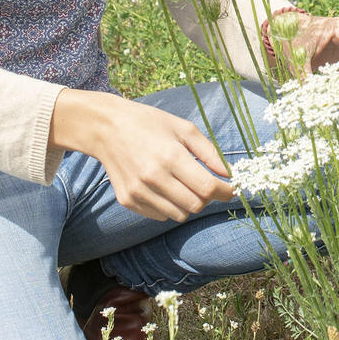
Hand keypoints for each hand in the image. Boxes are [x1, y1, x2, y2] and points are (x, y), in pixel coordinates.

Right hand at [51, 90, 236, 221]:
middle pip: (195, 205)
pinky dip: (168, 206)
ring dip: (187, 203)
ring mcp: (138, 192)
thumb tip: (229, 174)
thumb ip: (209, 152)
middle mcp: (153, 178)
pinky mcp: (128, 200)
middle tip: (205, 184)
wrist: (106, 128)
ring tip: (182, 183)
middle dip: (207, 198)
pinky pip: (159, 216)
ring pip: (178, 214)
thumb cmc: (149, 124)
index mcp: (170, 156)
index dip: (225, 191)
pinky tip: (163, 187)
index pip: (207, 188)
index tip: (231, 189)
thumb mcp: (184, 128)